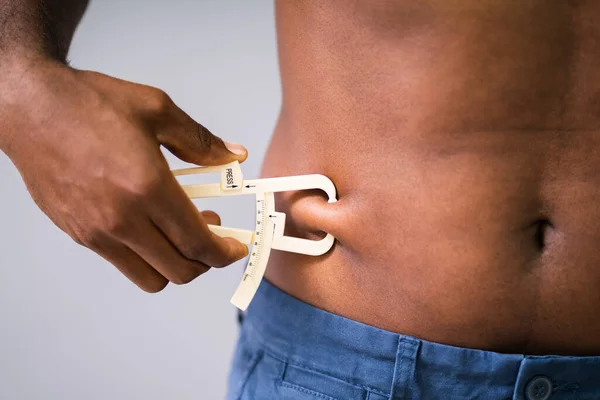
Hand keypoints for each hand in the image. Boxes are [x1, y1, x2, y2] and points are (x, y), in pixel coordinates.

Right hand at [1, 61, 248, 291]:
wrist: (30, 107)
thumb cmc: (89, 103)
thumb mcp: (157, 110)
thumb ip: (201, 141)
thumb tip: (233, 156)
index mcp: (147, 188)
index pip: (198, 244)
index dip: (225, 253)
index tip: (236, 248)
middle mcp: (121, 219)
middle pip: (179, 271)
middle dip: (206, 262)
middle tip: (213, 234)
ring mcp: (96, 232)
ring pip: (150, 278)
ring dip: (175, 264)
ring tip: (181, 232)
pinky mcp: (78, 234)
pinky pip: (122, 263)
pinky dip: (146, 256)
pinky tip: (150, 224)